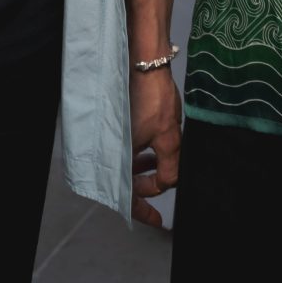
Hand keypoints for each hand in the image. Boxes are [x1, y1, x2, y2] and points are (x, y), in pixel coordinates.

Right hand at [130, 67, 181, 228]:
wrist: (144, 62)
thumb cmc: (154, 97)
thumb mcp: (169, 138)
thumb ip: (169, 169)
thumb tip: (167, 184)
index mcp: (120, 156)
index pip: (129, 196)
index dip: (144, 211)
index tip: (157, 220)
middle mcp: (111, 147)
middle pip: (126, 181)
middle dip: (146, 186)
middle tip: (161, 185)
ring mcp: (114, 135)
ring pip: (127, 164)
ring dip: (144, 169)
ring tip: (159, 163)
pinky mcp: (118, 124)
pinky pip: (126, 148)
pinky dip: (140, 154)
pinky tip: (153, 150)